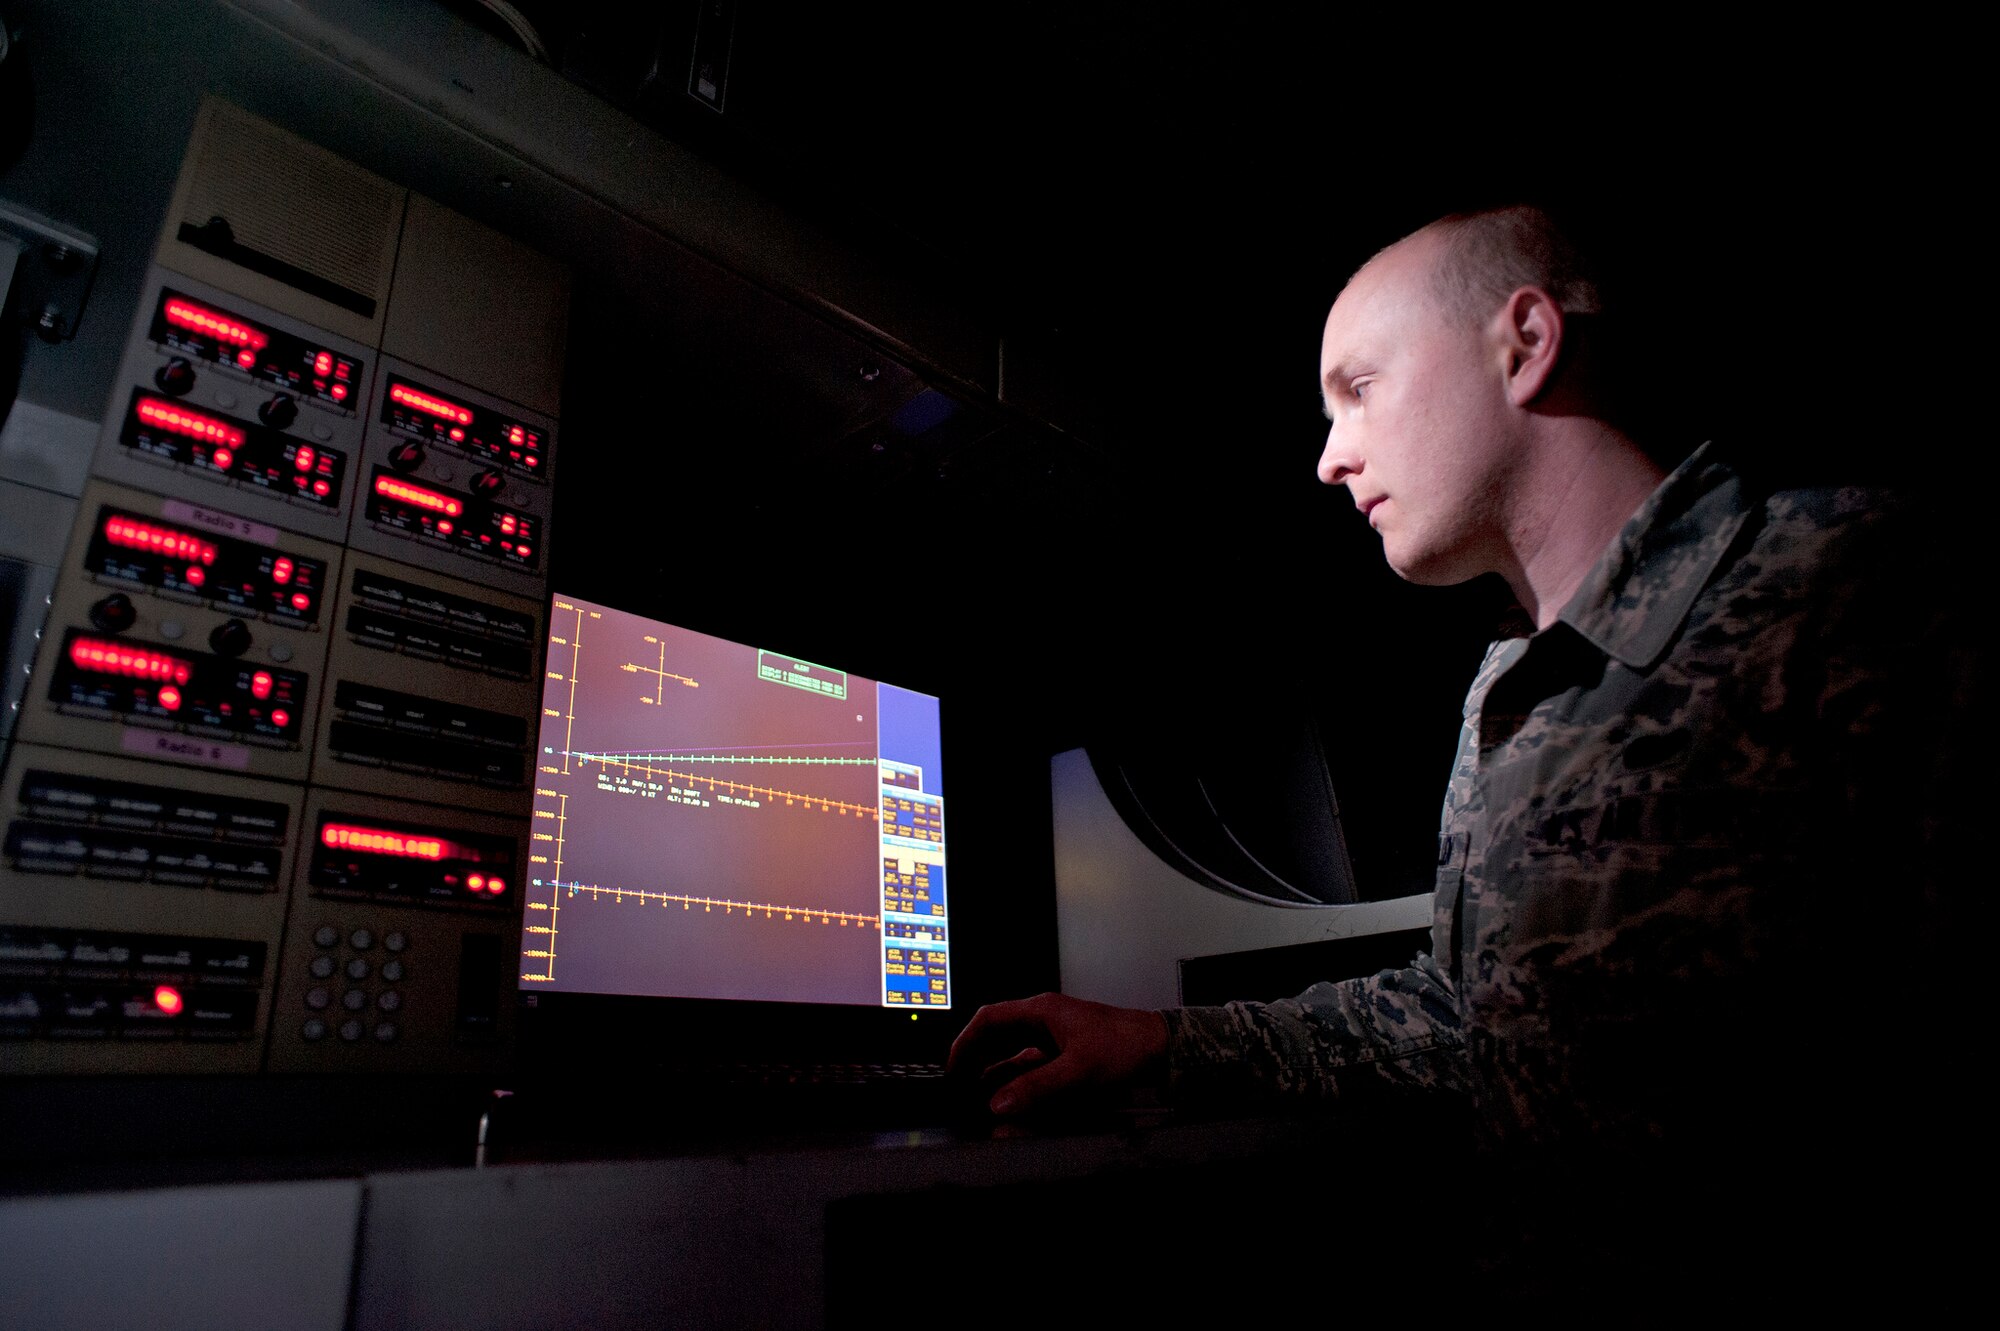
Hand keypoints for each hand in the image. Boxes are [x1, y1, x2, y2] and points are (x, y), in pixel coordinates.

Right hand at [947, 992, 1167, 1117]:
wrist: (1162, 1050)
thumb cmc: (1126, 1047)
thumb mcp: (1078, 1070)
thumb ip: (1037, 1088)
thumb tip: (999, 1104)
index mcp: (1042, 1011)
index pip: (989, 1019)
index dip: (966, 1042)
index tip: (952, 1067)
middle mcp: (1045, 1022)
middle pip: (998, 1038)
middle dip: (977, 1062)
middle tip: (960, 1088)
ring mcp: (1056, 1040)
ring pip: (1015, 1057)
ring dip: (998, 1078)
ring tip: (981, 1101)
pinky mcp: (1067, 1057)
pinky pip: (1033, 1070)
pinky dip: (1020, 1086)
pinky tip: (1014, 1104)